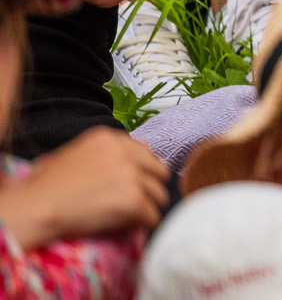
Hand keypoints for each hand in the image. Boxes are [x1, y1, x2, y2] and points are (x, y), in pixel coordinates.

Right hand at [0, 127, 167, 249]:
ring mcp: (132, 175)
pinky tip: (127, 227)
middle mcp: (125, 152)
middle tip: (135, 204)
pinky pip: (152, 216)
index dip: (141, 172)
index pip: (145, 153)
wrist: (36, 207)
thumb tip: (130, 166)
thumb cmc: (47, 187)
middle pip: (159, 171)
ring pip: (159, 194)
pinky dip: (142, 224)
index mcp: (110, 138)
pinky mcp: (134, 200)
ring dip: (147, 208)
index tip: (133, 186)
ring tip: (128, 218)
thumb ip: (105, 154)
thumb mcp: (76, 154)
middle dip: (149, 188)